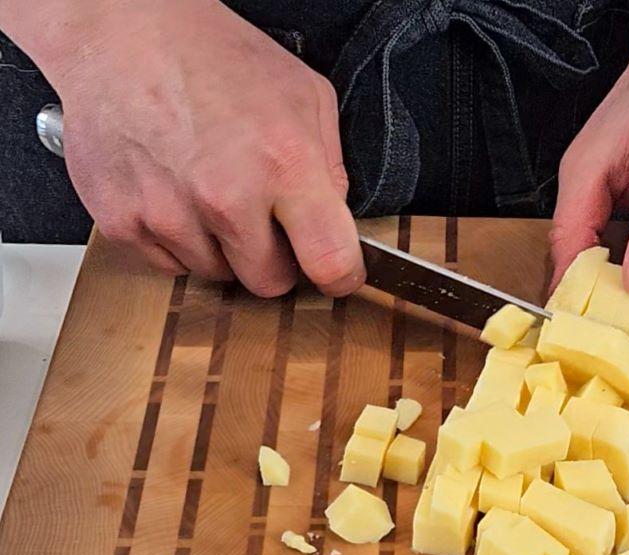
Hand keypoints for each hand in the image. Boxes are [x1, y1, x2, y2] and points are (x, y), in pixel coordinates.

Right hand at [52, 1, 362, 295]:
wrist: (123, 31)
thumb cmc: (214, 56)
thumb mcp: (305, 96)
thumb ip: (331, 167)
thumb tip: (334, 222)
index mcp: (284, 164)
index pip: (330, 262)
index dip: (340, 276)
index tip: (337, 274)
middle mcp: (226, 196)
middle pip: (269, 283)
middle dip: (275, 259)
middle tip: (264, 219)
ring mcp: (169, 213)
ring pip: (217, 275)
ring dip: (223, 248)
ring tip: (211, 191)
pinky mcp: (123, 221)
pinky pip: (169, 264)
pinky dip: (178, 240)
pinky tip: (177, 193)